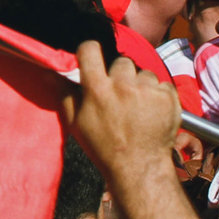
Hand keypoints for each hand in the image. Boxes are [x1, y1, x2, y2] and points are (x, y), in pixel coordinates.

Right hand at [60, 40, 180, 185]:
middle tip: (120, 95)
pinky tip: (152, 111)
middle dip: (120, 75)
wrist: (140, 169)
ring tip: (138, 106)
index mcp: (98, 90)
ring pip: (143, 73)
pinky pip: (162, 84)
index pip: (90, 49)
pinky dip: (158, 95)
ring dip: (140, 85)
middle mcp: (123, 86)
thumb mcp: (77, 124)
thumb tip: (50, 73)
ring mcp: (148, 91)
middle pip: (121, 62)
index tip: (92, 59)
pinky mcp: (168, 97)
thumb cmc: (104, 148)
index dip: (89, 51)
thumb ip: (64, 94)